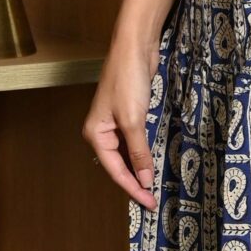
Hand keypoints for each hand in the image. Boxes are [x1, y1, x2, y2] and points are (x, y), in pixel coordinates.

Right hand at [83, 27, 159, 207]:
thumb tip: (145, 180)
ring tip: (154, 188)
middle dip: (135, 183)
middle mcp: (103, 132)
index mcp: (96, 135)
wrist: (135, 48)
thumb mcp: (133, 120)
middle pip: (120, 165)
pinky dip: (144, 154)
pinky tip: (153, 163)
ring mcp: (115, 123)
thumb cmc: (127, 81)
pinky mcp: (129, 115)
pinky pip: (136, 142)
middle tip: (153, 201)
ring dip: (140, 170)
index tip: (148, 203)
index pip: (115, 171)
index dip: (133, 189)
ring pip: (128, 155)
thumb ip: (139, 152)